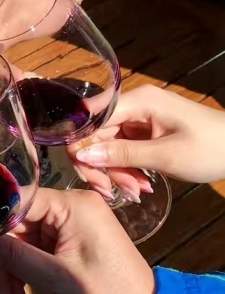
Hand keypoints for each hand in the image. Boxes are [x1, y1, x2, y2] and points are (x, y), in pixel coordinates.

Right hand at [0, 188, 153, 293]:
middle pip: (14, 222)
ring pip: (21, 239)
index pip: (13, 199)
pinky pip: (35, 250)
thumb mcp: (53, 278)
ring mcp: (72, 225)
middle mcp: (71, 207)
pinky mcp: (72, 243)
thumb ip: (10, 254)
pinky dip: (22, 272)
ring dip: (7, 269)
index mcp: (72, 205)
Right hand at [70, 85, 224, 192]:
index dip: (81, 145)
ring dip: (115, 171)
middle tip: (112, 191)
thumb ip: (122, 154)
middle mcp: (133, 105)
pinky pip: (121, 150)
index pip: (89, 119)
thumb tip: (82, 154)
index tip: (90, 175)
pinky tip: (139, 185)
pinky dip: (126, 169)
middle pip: (94, 134)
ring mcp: (138, 118)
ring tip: (135, 192)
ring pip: (106, 146)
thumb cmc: (211, 148)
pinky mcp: (143, 132)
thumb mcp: (166, 155)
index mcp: (137, 101)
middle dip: (100, 165)